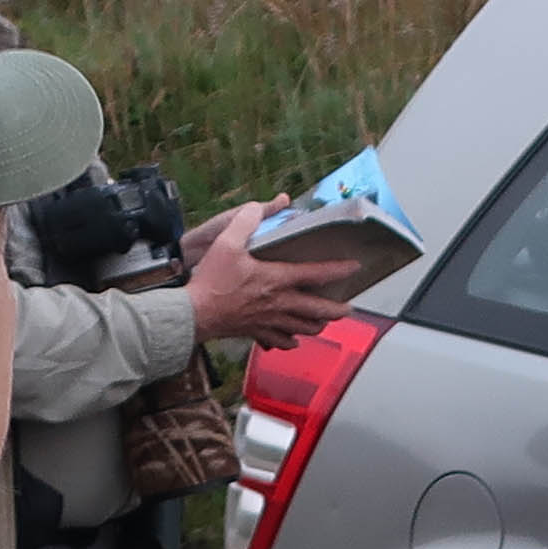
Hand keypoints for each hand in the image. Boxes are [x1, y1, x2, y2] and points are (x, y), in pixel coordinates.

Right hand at [183, 201, 354, 352]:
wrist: (194, 314)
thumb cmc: (211, 281)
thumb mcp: (226, 242)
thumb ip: (245, 221)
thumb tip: (258, 207)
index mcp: (276, 279)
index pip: (315, 274)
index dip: (337, 270)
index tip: (354, 268)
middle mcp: (278, 303)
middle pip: (316, 309)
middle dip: (336, 310)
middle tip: (348, 308)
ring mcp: (268, 321)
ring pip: (302, 328)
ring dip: (317, 325)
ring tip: (325, 322)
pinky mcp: (256, 332)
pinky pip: (279, 340)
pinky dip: (289, 341)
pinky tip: (293, 340)